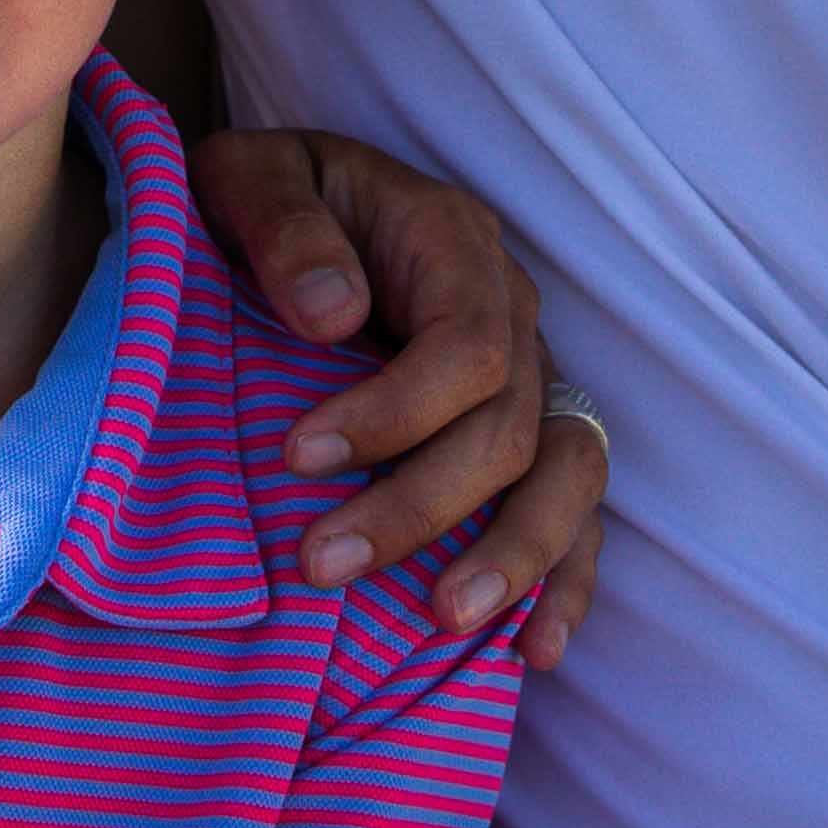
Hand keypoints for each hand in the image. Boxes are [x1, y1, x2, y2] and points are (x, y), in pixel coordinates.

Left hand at [191, 128, 605, 664]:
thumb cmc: (268, 198)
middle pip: (507, 430)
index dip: (393, 412)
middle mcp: (513, 315)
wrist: (294, 202)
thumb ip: (285, 228)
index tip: (296, 456)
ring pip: (564, 478)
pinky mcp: (527, 432)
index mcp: (455, 245)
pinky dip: (565, 582)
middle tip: (317, 564)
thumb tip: (332, 315)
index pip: (464, 348)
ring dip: (513, 558)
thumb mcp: (252, 176)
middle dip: (418, 508)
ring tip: (444, 623)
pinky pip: (576, 510)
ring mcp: (531, 377)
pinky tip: (533, 651)